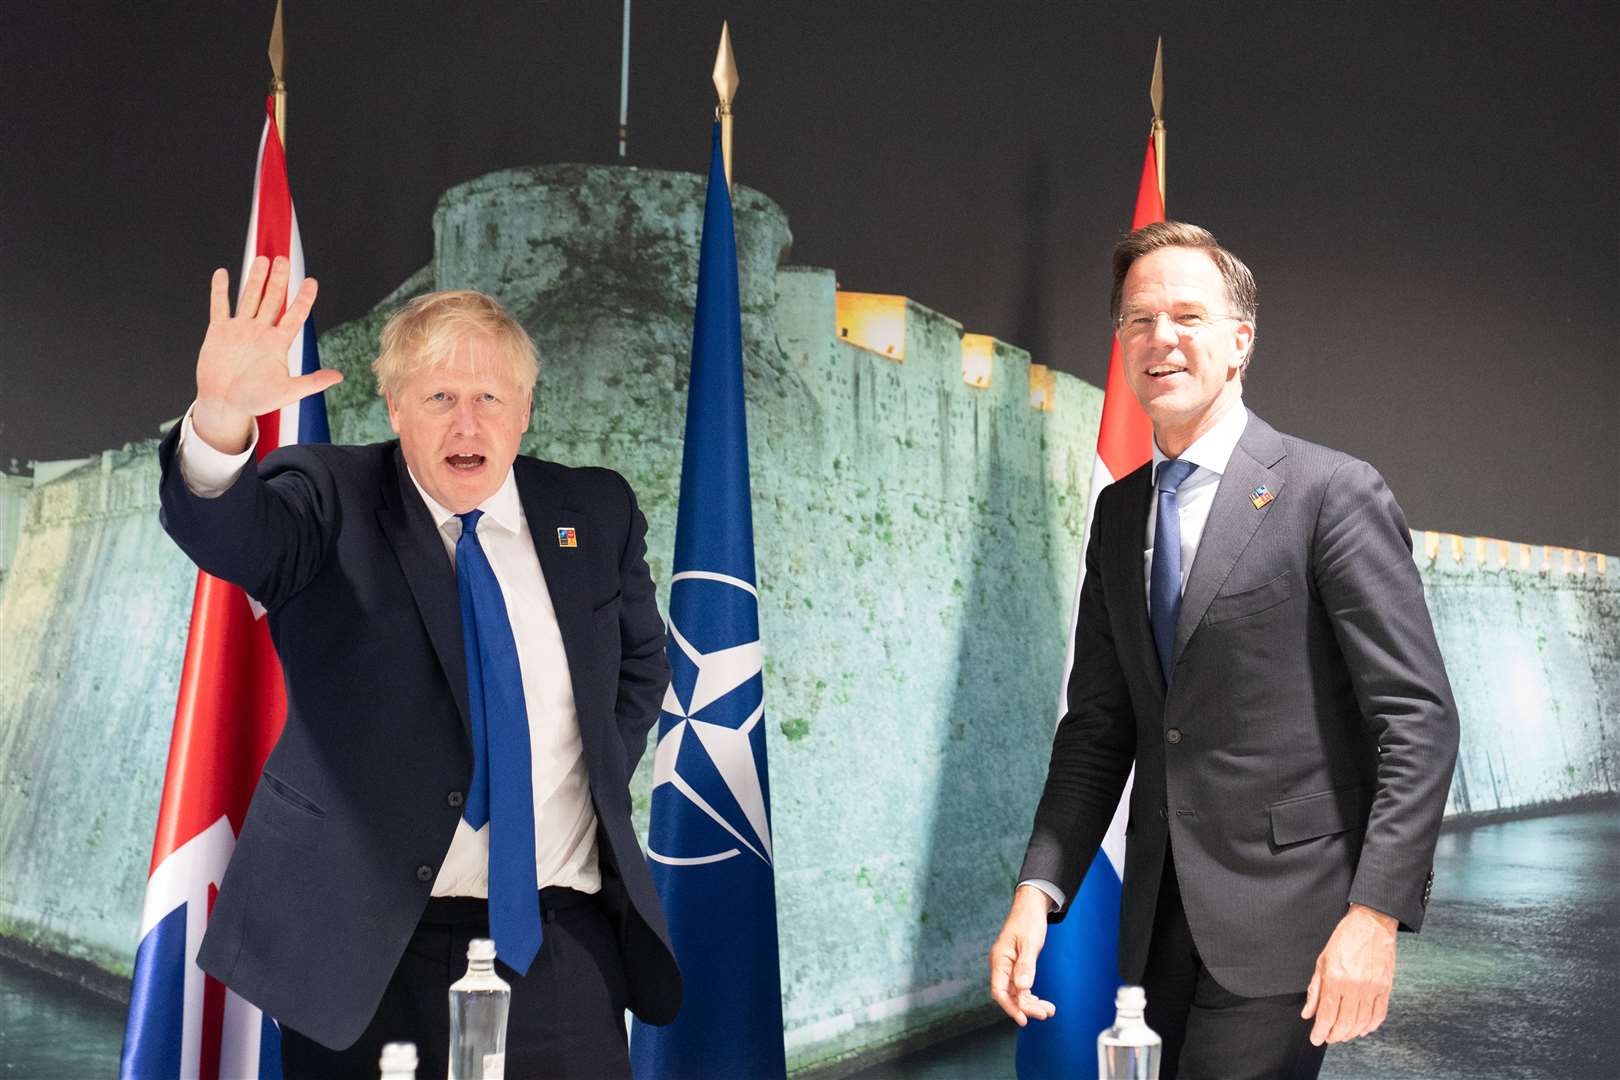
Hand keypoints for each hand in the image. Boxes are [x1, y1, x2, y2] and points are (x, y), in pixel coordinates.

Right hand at [192, 255, 338, 452]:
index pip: (294, 315)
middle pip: (272, 300)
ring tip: (262, 259)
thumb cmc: (256, 400)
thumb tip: (339, 377)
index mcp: (278, 343)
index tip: (311, 281)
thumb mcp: (288, 392)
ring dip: (255, 279)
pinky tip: (223, 273)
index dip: (303, 299)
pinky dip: (220, 290)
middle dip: (278, 280)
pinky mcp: (219, 332)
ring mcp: (240, 329)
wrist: (225, 404)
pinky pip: (220, 306)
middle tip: (283, 259)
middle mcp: (261, 332)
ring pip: (249, 298)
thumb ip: (312, 382)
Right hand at [988, 885, 1056, 1025]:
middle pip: (1009, 994)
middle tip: (1045, 1014)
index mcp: (999, 959)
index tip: (1023, 1019)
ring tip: (1049, 1011)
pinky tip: (1043, 1003)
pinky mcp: (1017, 966)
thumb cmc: (1028, 921)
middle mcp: (1001, 965)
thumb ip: (1026, 966)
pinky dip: (1031, 996)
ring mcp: (1008, 967)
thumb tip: (1022, 987)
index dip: (1010, 1007)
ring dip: (1031, 1004)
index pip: (999, 991)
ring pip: (1017, 993)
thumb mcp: (1029, 943)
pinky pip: (1021, 987)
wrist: (1031, 906)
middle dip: (1026, 1007)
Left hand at [1302, 903, 1396, 1044]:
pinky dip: (1370, 1026)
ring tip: (1341, 1034)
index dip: (1320, 1031)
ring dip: (1350, 1033)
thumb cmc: (1344, 939)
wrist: (1372, 923)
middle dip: (1334, 1035)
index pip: (1327, 1014)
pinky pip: (1379, 1015)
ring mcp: (1373, 989)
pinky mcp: (1386, 988)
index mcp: (1335, 978)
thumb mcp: (1322, 960)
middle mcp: (1355, 986)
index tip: (1316, 1039)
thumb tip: (1308, 1013)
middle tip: (1327, 1037)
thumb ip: (1315, 989)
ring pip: (1362, 1022)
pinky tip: (1362, 1029)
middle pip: (1345, 1023)